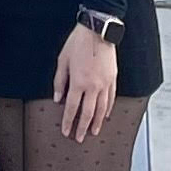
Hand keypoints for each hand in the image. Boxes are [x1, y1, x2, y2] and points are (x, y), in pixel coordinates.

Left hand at [53, 24, 118, 141]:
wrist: (97, 31)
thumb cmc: (77, 44)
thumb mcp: (62, 61)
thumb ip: (59, 82)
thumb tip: (58, 98)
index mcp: (78, 83)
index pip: (71, 108)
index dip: (68, 122)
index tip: (66, 132)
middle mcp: (93, 86)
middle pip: (88, 113)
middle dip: (83, 128)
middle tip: (79, 138)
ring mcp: (105, 83)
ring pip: (102, 109)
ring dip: (97, 122)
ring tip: (94, 132)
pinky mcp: (113, 79)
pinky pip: (111, 98)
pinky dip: (108, 109)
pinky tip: (106, 115)